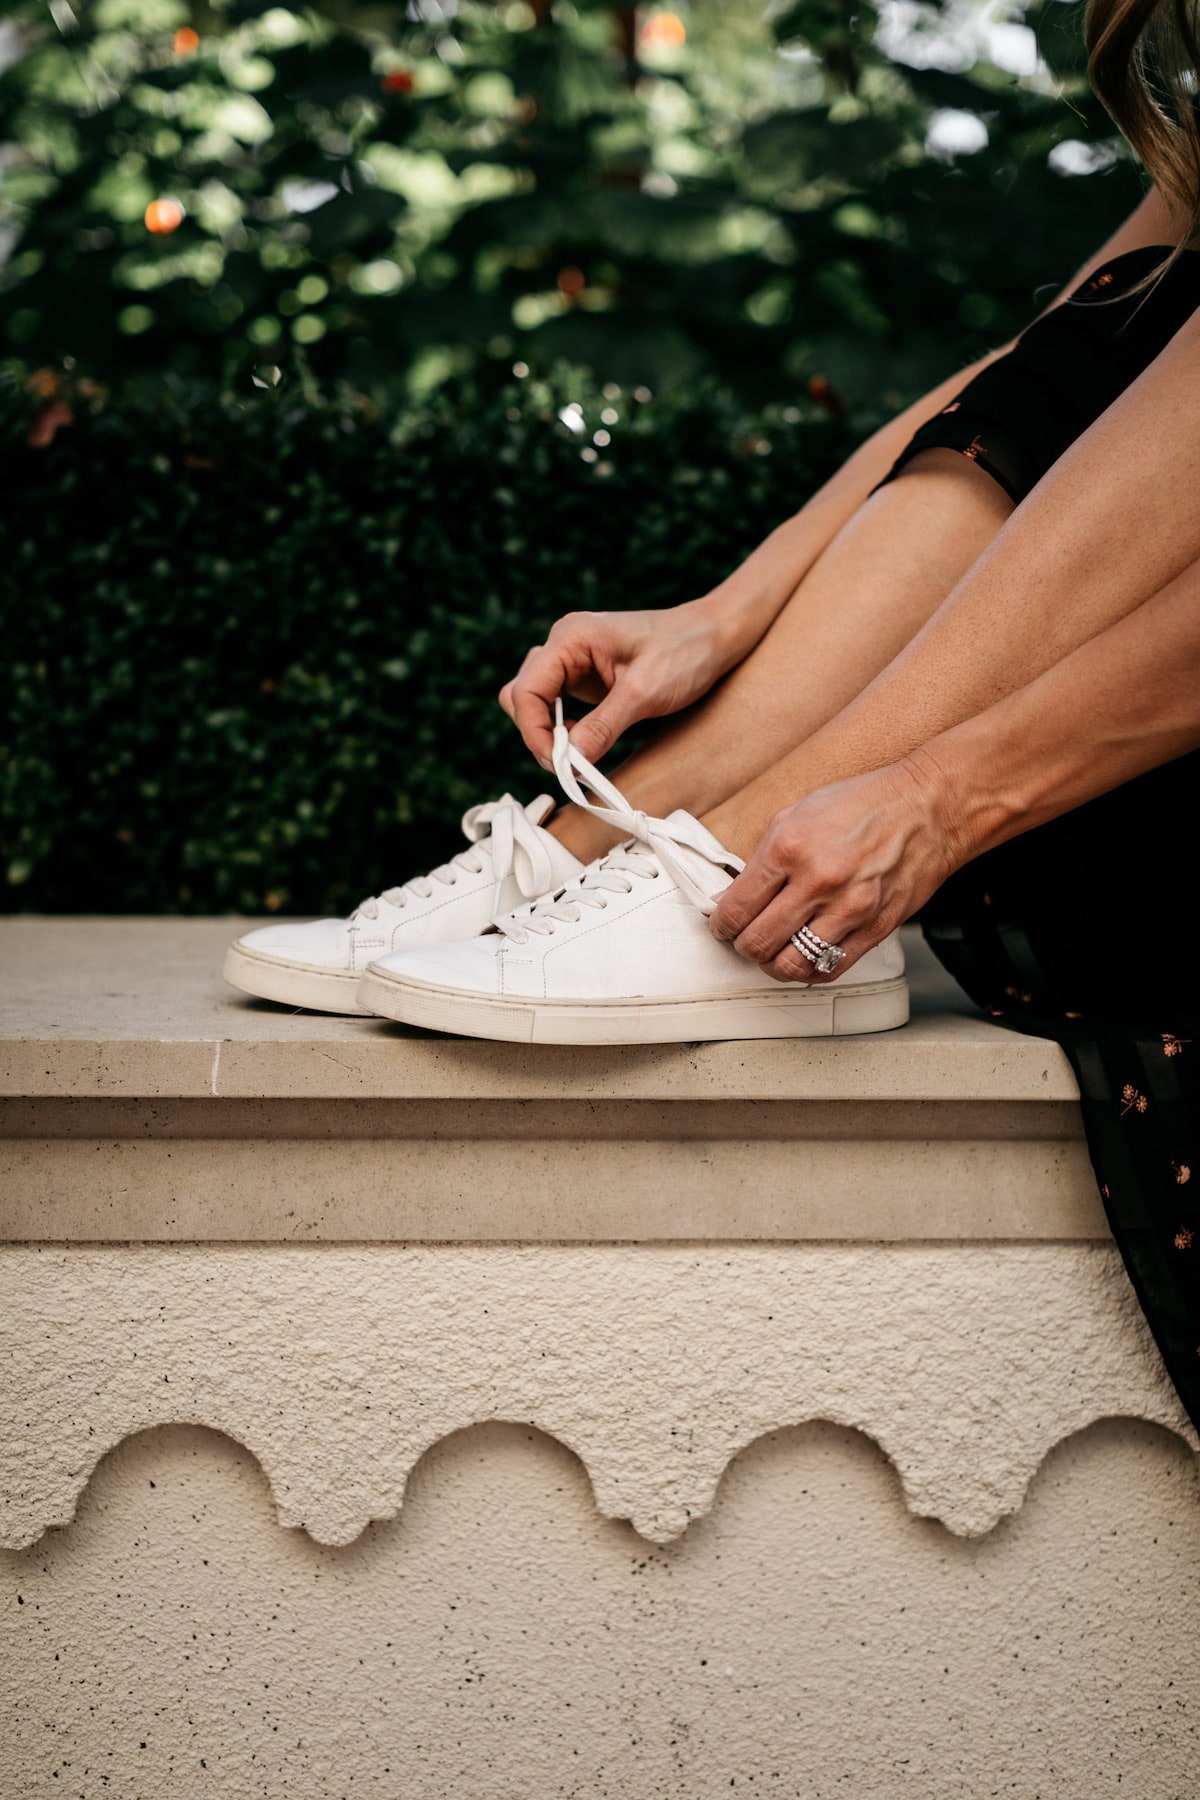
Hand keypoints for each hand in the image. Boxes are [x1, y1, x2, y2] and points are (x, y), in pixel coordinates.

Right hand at [499, 599, 735, 768]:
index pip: (526, 689)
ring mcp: (572, 661)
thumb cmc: (686, 652)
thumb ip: (603, 726)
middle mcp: (564, 645)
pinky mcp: (584, 678)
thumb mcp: (644, 693)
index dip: (533, 732)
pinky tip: (587, 742)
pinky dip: (564, 730)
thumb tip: (570, 763)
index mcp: (571, 638)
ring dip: (549, 733)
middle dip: (538, 734)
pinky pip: (556, 707)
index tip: (559, 764)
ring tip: (580, 756)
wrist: (715, 637)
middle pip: (522, 696)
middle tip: (570, 766)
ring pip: (535, 703)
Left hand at [710, 756, 958, 981]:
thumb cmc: (864, 804)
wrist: (928, 807)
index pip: (735, 909)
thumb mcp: (796, 814)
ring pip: (790, 966)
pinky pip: (830, 970)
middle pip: (757, 943)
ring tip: (775, 951)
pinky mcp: (875, 928)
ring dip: (773, 964)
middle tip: (746, 939)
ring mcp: (849, 908)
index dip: (721, 925)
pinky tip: (806, 955)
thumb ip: (761, 858)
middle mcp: (817, 880)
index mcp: (789, 846)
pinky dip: (810, 970)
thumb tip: (731, 898)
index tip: (723, 925)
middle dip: (743, 947)